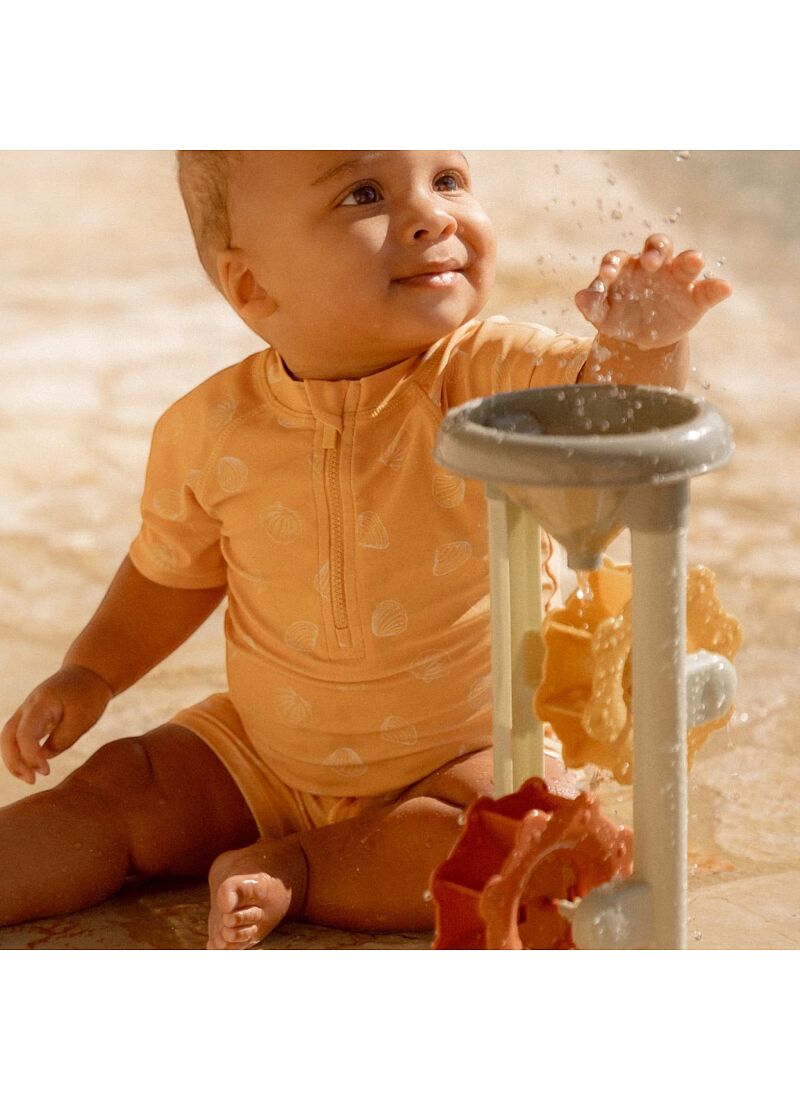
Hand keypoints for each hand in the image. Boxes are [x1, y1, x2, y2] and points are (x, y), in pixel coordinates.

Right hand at [1, 665, 112, 783]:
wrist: (90, 672)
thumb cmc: (88, 695)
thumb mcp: (82, 719)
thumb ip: (62, 740)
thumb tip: (43, 757)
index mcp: (41, 703)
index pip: (25, 733)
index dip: (31, 756)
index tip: (46, 772)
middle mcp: (28, 707)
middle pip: (7, 737)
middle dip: (14, 762)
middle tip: (32, 781)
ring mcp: (27, 711)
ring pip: (8, 738)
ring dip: (14, 760)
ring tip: (31, 779)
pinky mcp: (32, 717)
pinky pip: (17, 737)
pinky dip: (20, 753)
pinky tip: (33, 768)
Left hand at [574, 234, 731, 348]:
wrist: (643, 338)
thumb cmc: (620, 318)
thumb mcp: (603, 316)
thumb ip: (592, 306)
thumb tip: (579, 298)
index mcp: (626, 268)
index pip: (619, 258)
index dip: (612, 264)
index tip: (607, 274)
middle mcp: (654, 266)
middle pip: (657, 245)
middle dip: (655, 250)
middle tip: (651, 262)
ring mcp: (677, 279)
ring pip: (686, 260)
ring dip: (690, 258)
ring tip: (695, 260)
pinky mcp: (696, 298)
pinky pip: (709, 290)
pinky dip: (718, 287)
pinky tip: (724, 287)